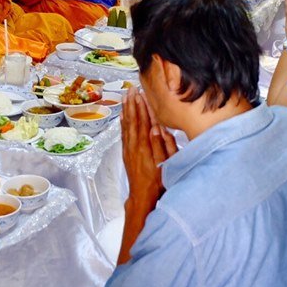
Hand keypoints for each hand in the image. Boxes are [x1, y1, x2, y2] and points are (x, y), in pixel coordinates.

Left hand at [122, 88, 176, 210]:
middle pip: (133, 119)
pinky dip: (123, 122)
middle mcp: (134, 145)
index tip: (141, 94)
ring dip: (126, 109)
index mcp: (145, 146)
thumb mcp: (164, 164)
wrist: (143, 196)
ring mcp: (129, 149)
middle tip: (131, 89)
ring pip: (126, 125)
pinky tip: (122, 115)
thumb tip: (157, 128)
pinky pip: (123, 133)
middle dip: (132, 103)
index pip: (143, 121)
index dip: (142, 106)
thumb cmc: (157, 181)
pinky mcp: (126, 153)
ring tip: (125, 97)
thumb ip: (161, 145)